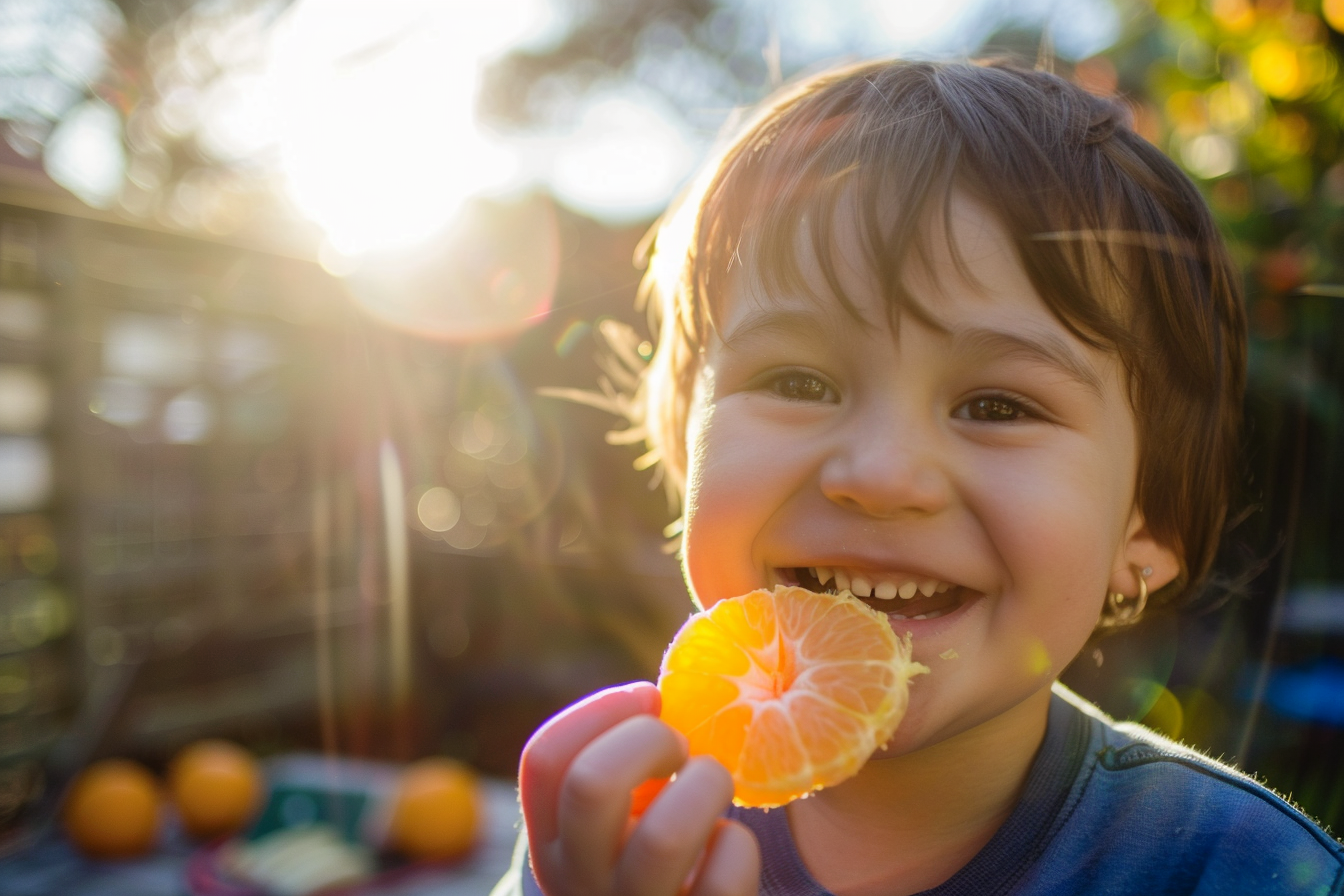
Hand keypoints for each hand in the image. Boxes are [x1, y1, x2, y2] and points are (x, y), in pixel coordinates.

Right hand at [520, 682, 760, 895]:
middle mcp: (579, 881)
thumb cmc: (648, 853)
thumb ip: (622, 764)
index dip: (600, 710)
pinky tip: (727, 846)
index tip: (648, 696)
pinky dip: (738, 847)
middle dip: (649, 739)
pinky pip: (722, 881)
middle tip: (679, 748)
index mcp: (552, 841)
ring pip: (663, 838)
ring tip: (712, 786)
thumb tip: (660, 694)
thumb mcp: (615, 817)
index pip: (544, 759)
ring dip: (704, 786)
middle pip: (591, 784)